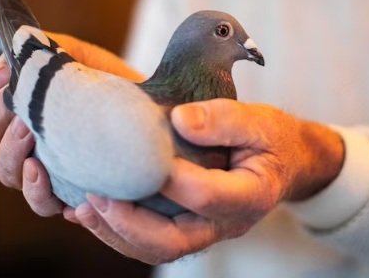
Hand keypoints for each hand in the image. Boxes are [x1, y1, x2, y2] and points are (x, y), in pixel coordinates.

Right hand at [0, 32, 142, 215]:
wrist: (153, 109)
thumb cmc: (113, 82)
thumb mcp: (80, 56)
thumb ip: (46, 50)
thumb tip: (13, 52)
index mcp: (19, 104)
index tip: (3, 75)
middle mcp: (24, 138)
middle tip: (22, 108)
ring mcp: (43, 166)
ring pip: (6, 173)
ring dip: (13, 154)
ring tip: (34, 135)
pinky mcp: (69, 190)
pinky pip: (43, 204)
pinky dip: (41, 193)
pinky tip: (48, 174)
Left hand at [64, 98, 344, 263]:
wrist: (285, 162)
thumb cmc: (272, 139)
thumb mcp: (259, 120)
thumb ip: (224, 119)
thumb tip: (178, 120)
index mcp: (250, 195)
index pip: (206, 196)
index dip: (172, 180)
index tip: (139, 156)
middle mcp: (227, 223)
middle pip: (174, 242)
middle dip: (129, 223)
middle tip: (96, 197)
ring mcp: (207, 230)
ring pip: (158, 249)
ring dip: (117, 233)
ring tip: (83, 208)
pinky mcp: (190, 226)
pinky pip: (153, 240)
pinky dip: (120, 231)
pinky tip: (92, 211)